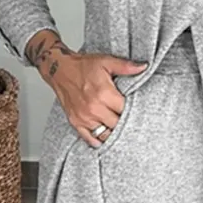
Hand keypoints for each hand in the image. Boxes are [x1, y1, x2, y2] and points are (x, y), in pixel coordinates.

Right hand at [26, 31, 147, 147]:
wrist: (59, 69)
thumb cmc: (82, 66)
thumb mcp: (106, 62)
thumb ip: (126, 67)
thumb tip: (144, 66)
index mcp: (104, 93)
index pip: (125, 110)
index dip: (134, 111)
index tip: (138, 109)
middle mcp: (94, 108)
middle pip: (117, 125)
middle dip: (125, 123)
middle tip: (130, 119)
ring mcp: (84, 117)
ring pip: (105, 135)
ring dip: (113, 133)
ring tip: (119, 127)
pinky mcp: (76, 122)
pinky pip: (90, 138)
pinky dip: (99, 140)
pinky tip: (105, 137)